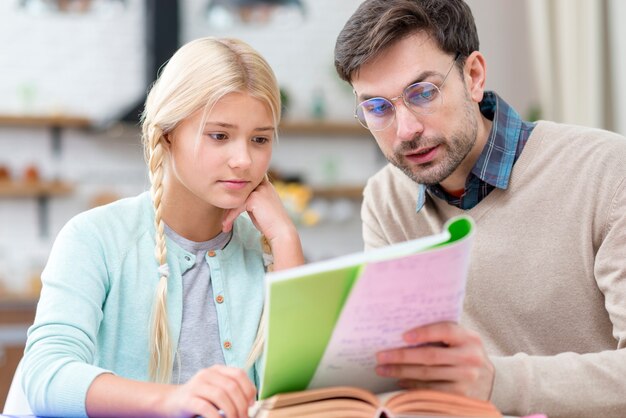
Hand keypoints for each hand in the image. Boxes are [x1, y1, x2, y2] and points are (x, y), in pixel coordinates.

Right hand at [162, 365, 254, 417]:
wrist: (171, 402)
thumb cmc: (200, 399)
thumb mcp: (217, 390)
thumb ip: (231, 391)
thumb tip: (251, 402)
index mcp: (217, 370)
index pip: (239, 374)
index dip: (249, 389)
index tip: (251, 405)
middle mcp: (207, 374)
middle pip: (231, 386)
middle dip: (241, 405)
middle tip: (244, 417)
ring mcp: (196, 385)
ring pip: (220, 396)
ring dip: (231, 412)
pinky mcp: (187, 399)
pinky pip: (205, 407)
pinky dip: (216, 417)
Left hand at [221, 177, 292, 240]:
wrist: (281, 232)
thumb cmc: (270, 223)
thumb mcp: (259, 208)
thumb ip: (250, 202)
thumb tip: (235, 202)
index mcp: (265, 185)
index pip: (245, 184)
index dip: (234, 193)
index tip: (226, 208)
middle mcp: (263, 185)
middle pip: (239, 191)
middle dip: (228, 205)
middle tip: (224, 218)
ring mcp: (259, 190)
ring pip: (236, 199)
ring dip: (227, 213)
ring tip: (224, 224)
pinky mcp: (254, 198)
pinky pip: (236, 207)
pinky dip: (230, 218)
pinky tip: (227, 226)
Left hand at [375, 321, 494, 399]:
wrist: (493, 380)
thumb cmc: (466, 353)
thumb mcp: (462, 339)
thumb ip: (441, 333)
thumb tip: (404, 333)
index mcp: (469, 337)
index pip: (445, 330)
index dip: (424, 332)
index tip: (403, 336)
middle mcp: (470, 357)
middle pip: (430, 356)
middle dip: (402, 356)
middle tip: (381, 356)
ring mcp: (467, 378)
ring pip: (427, 374)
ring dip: (401, 372)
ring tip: (383, 369)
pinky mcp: (461, 395)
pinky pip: (431, 390)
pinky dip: (412, 385)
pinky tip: (399, 381)